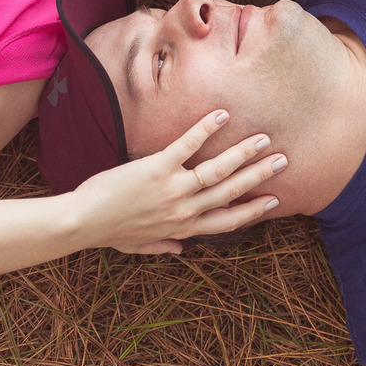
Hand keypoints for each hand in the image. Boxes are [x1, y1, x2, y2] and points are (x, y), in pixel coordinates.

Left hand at [71, 109, 285, 253]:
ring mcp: (173, 188)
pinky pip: (187, 145)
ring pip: (218, 170)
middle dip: (260, 176)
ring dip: (244, 154)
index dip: (253, 211)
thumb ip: (164, 247)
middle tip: (283, 160)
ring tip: (263, 138)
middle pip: (231, 192)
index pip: (226, 220)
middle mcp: (184, 210)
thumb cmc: (108, 233)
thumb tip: (181, 250)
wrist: (83, 222)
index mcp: (182, 228)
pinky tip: (222, 115)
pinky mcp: (157, 168)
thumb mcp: (138, 247)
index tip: (273, 201)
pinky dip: (206, 129)